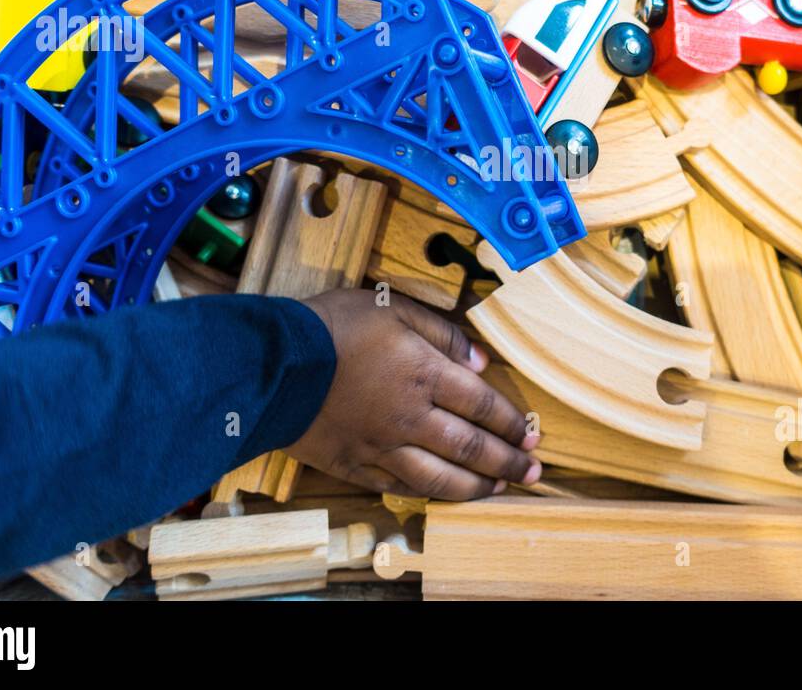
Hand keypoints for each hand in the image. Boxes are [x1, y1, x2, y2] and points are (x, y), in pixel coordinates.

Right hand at [285, 288, 540, 499]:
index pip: (482, 404)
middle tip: (532, 472)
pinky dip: (427, 493)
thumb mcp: (390, 306)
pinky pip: (398, 485)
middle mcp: (410, 416)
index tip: (532, 435)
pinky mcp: (353, 464)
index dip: (511, 423)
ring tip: (498, 490)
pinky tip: (442, 494)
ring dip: (475, 486)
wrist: (268, 364)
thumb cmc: (330, 327)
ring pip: (440, 477)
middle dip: (507, 462)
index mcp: (424, 373)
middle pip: (470, 446)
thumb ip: (440, 332)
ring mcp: (382, 445)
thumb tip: (479, 361)